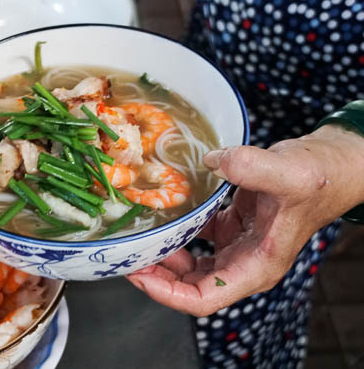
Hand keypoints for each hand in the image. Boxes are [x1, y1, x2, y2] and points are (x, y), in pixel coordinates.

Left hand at [126, 125, 363, 316]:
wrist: (333, 163)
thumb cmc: (321, 176)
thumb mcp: (289, 173)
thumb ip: (251, 167)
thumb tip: (213, 160)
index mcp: (256, 267)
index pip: (203, 298)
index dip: (166, 293)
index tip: (138, 274)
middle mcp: (243, 262)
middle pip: (188, 284)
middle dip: (155, 273)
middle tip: (126, 251)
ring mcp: (236, 244)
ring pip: (188, 261)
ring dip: (161, 252)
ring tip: (135, 233)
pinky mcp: (230, 225)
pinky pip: (194, 234)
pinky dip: (175, 227)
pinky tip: (158, 210)